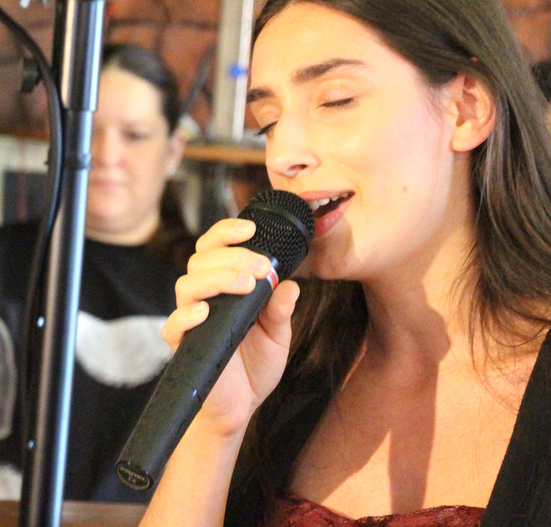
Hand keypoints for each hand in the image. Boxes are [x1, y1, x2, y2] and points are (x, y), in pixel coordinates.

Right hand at [163, 218, 298, 436]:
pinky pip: (173, 325)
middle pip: (201, 260)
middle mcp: (204, 298)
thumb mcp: (278, 335)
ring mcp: (191, 321)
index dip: (227, 231)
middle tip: (262, 267)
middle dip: (233, 255)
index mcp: (225, 287)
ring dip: (217, 278)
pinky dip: (187, 314)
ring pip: (187, 284)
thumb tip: (291, 286)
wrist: (240, 407)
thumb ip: (280, 310)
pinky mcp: (183, 346)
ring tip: (247, 285)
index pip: (216, 248)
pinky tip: (206, 311)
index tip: (251, 228)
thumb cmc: (254, 366)